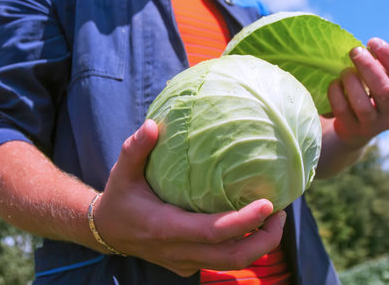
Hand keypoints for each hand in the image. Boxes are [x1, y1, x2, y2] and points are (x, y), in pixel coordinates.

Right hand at [93, 120, 286, 276]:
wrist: (108, 231)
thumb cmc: (119, 198)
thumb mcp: (122, 171)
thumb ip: (136, 149)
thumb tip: (153, 124)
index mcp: (166, 228)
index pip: (213, 232)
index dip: (244, 222)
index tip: (269, 204)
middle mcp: (179, 251)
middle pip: (232, 257)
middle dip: (264, 240)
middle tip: (281, 214)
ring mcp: (184, 261)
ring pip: (229, 263)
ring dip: (258, 246)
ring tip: (273, 220)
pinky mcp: (186, 264)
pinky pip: (220, 259)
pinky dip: (241, 245)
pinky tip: (249, 224)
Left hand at [327, 37, 388, 147]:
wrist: (356, 129)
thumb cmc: (370, 97)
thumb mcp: (382, 84)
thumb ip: (380, 69)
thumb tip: (364, 48)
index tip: (373, 42)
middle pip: (384, 90)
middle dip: (368, 67)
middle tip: (355, 51)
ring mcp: (373, 125)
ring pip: (362, 105)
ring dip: (351, 82)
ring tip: (345, 71)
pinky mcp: (352, 130)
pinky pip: (342, 110)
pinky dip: (336, 93)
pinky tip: (334, 83)